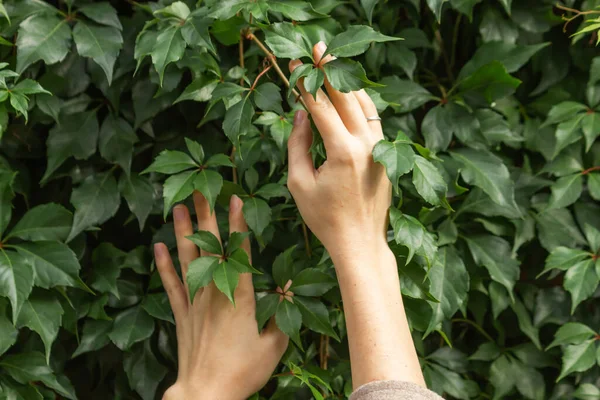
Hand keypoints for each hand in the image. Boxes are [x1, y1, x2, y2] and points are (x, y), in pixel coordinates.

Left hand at [154, 193, 287, 399]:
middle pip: (209, 246)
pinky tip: (157, 247)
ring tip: (178, 207)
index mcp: (239, 296)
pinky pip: (170, 284)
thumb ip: (281, 315)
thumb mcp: (274, 344)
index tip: (234, 199)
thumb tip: (288, 289)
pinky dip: (163, 265)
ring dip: (182, 232)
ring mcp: (194, 301)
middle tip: (201, 189)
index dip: (237, 224)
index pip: (238, 251)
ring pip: (187, 259)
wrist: (206, 393)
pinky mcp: (181, 314)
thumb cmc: (243, 371)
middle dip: (206, 215)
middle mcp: (214, 291)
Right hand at [287, 41, 390, 261]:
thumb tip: (301, 114)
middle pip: (347, 95)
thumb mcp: (299, 183)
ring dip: (348, 82)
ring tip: (334, 63)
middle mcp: (366, 144)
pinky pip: (374, 119)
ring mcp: (380, 148)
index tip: (293, 65)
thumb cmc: (324, 218)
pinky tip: (352, 93)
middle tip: (318, 48)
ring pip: (364, 103)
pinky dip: (361, 102)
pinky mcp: (386, 154)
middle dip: (330, 69)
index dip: (305, 83)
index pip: (321, 106)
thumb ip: (298, 144)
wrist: (360, 242)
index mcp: (342, 151)